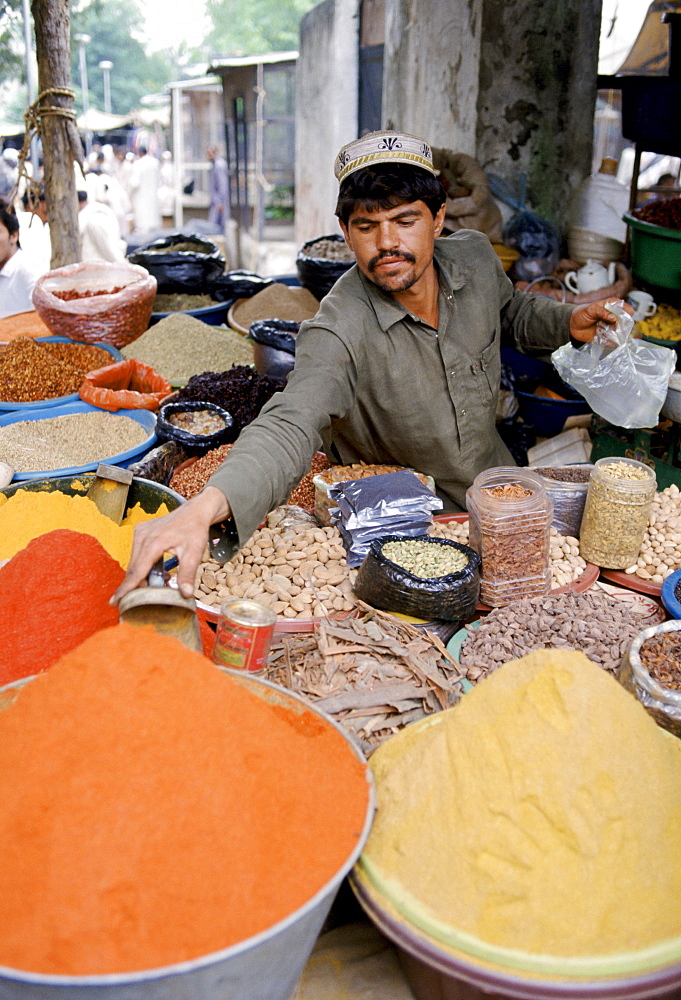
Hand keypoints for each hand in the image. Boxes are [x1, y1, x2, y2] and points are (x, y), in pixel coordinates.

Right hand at [111, 487, 230, 603]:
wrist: (195, 511)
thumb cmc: (195, 530)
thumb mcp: (194, 554)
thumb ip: (187, 575)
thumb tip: (186, 594)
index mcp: (154, 542)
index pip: (137, 571)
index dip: (126, 588)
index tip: (114, 601)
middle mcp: (143, 536)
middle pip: (134, 568)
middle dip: (136, 585)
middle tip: (139, 600)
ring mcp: (140, 532)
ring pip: (134, 561)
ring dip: (141, 575)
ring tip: (156, 584)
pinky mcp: (141, 531)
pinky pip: (137, 553)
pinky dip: (143, 564)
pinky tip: (156, 571)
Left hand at [569, 297, 634, 343]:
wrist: (572, 325)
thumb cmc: (581, 314)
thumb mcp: (591, 310)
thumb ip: (602, 312)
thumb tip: (614, 318)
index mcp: (609, 306)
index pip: (622, 306)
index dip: (627, 310)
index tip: (630, 314)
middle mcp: (611, 317)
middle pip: (622, 321)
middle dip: (621, 325)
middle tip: (615, 326)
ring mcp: (609, 327)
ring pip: (618, 331)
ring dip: (614, 333)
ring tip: (606, 332)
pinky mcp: (605, 337)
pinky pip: (611, 341)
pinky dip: (610, 342)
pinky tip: (608, 341)